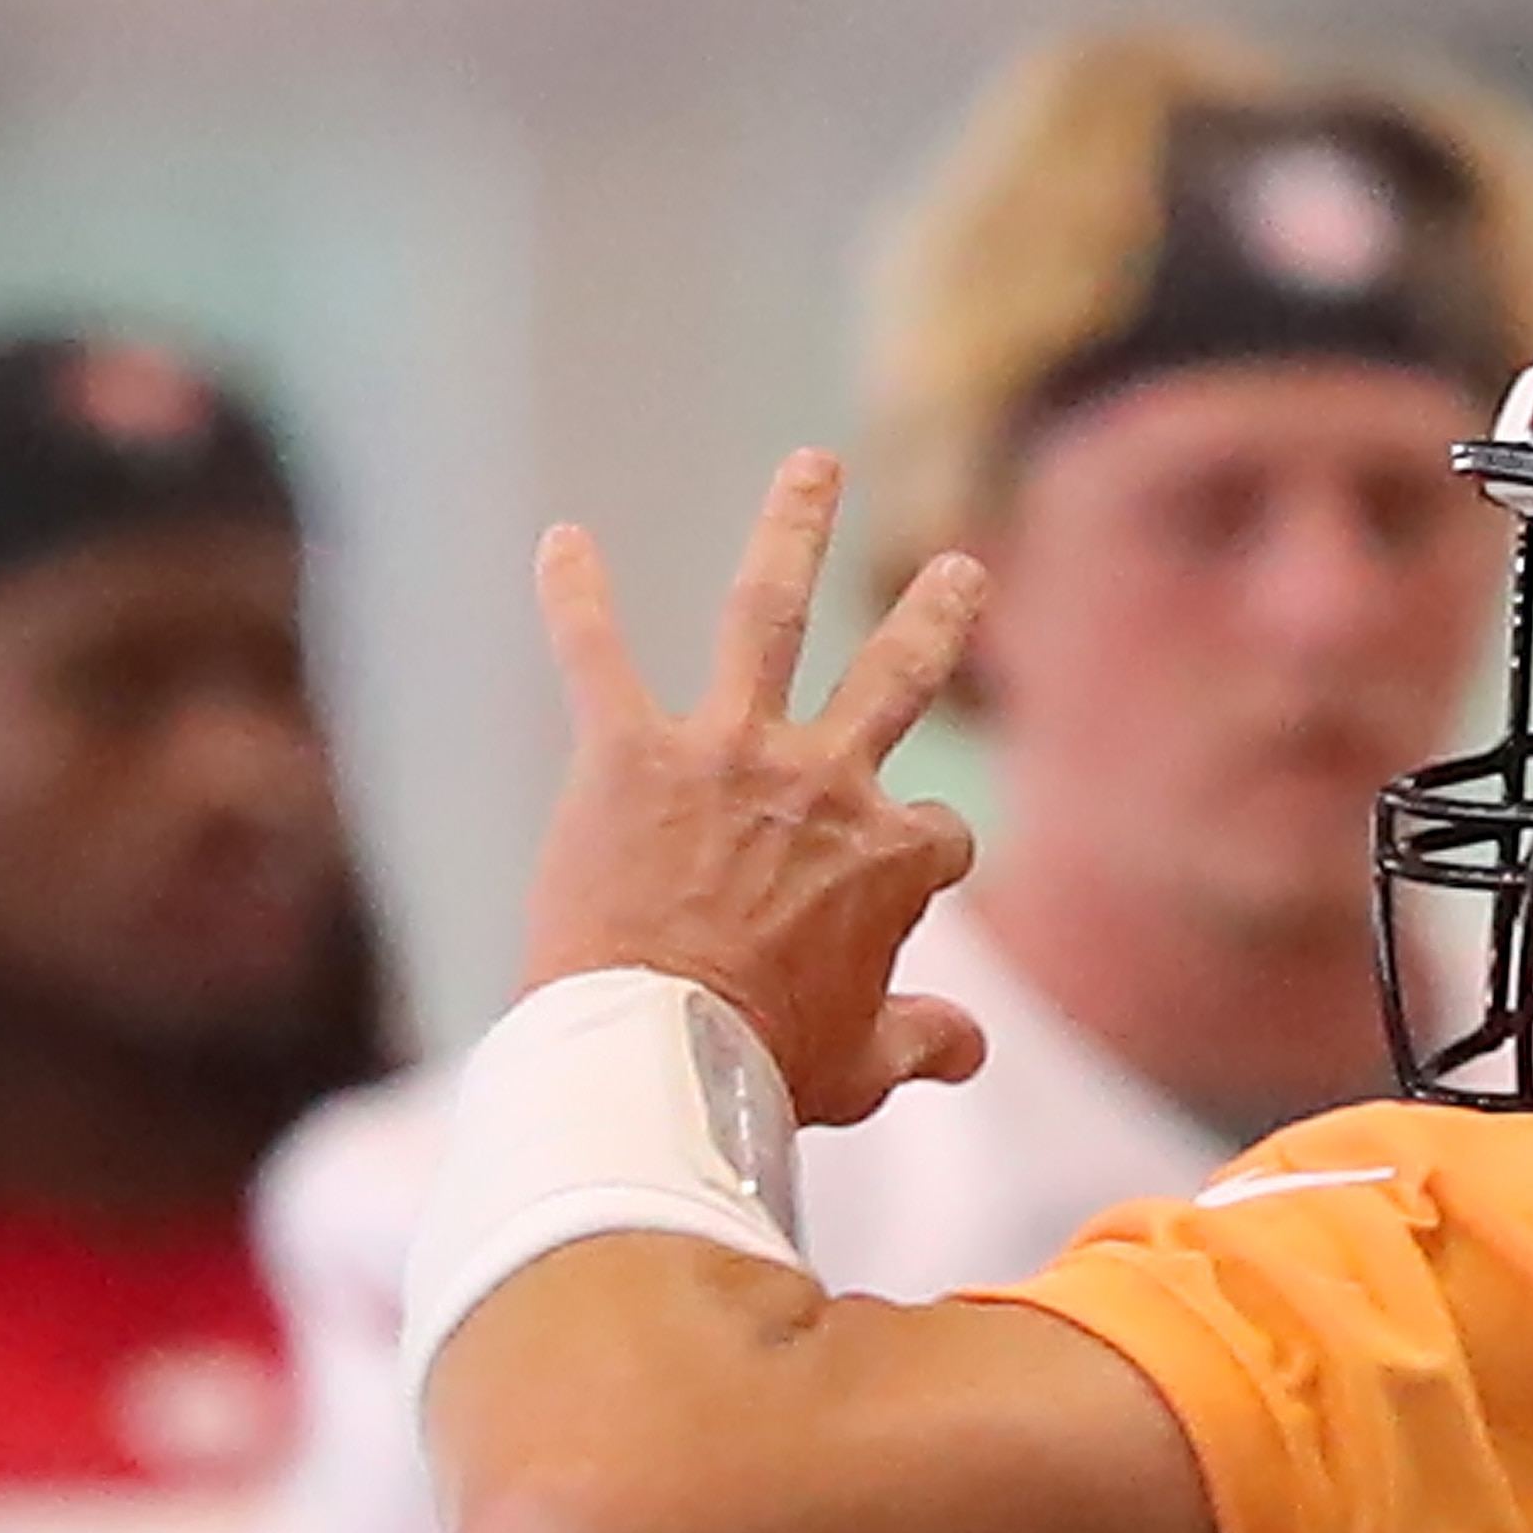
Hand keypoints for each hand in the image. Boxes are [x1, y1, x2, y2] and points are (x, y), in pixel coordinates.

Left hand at [524, 449, 990, 1126]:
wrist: (654, 1054)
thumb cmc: (765, 1068)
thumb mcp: (865, 1068)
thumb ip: (923, 1041)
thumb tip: (970, 1044)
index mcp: (889, 858)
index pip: (937, 836)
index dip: (922, 868)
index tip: (891, 907)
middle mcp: (822, 783)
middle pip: (896, 679)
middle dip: (933, 618)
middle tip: (957, 569)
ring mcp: (726, 755)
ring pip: (770, 616)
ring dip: (795, 531)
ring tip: (815, 465)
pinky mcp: (628, 754)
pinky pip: (597, 655)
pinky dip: (577, 595)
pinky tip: (563, 538)